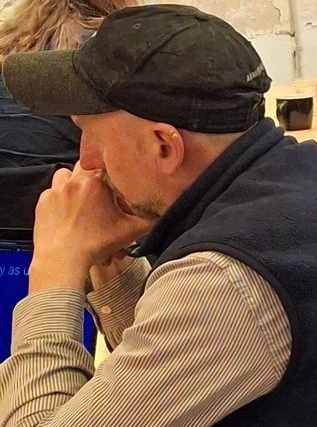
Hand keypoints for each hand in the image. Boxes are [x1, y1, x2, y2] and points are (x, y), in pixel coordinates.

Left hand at [29, 167, 148, 292]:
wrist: (62, 260)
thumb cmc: (93, 246)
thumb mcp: (129, 232)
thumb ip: (150, 220)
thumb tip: (163, 215)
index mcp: (97, 183)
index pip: (108, 166)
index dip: (114, 175)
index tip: (116, 185)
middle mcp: (75, 182)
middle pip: (86, 166)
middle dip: (93, 176)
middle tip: (100, 192)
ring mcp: (56, 191)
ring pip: (65, 174)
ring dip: (73, 182)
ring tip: (80, 197)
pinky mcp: (43, 202)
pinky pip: (52, 191)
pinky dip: (59, 197)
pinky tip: (66, 211)